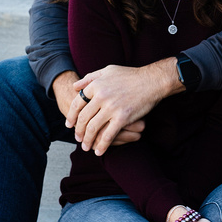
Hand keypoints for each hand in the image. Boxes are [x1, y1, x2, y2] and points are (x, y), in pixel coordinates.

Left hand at [66, 58, 181, 154]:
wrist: (151, 81)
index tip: (69, 124)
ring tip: (86, 146)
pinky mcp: (122, 117)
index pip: (77, 104)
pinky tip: (99, 151)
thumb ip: (90, 78)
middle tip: (77, 138)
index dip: (71, 116)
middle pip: (83, 118)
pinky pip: (108, 135)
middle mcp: (101, 96)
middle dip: (78, 131)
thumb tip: (75, 87)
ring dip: (87, 140)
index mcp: (96, 85)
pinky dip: (102, 145)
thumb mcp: (108, 70)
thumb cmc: (130, 75)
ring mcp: (111, 107)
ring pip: (93, 128)